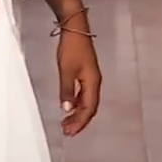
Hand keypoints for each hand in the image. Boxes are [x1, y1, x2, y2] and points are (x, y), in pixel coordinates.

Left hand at [55, 19, 101, 135]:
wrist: (75, 29)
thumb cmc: (71, 49)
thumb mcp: (66, 70)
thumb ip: (66, 90)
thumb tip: (66, 109)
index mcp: (92, 83)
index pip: (89, 108)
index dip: (80, 122)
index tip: (70, 132)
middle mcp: (95, 82)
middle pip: (90, 107)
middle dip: (80, 121)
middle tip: (67, 132)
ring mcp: (91, 78)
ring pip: (87, 101)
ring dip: (78, 113)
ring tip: (66, 123)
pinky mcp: (86, 73)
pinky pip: (84, 94)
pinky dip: (77, 103)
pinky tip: (69, 106)